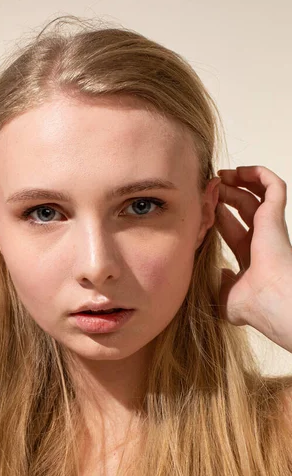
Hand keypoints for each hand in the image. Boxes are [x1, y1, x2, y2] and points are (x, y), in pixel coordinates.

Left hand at [216, 165, 291, 351]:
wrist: (271, 301)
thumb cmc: (252, 304)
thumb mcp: (227, 296)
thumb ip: (222, 284)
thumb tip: (221, 273)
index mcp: (250, 255)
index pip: (231, 226)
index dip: (216, 213)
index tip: (201, 206)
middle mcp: (261, 238)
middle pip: (242, 207)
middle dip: (224, 194)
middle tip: (208, 186)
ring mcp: (270, 226)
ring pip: (257, 193)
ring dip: (239, 180)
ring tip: (220, 175)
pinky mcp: (275, 215)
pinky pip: (274, 186)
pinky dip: (259, 173)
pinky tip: (239, 171)